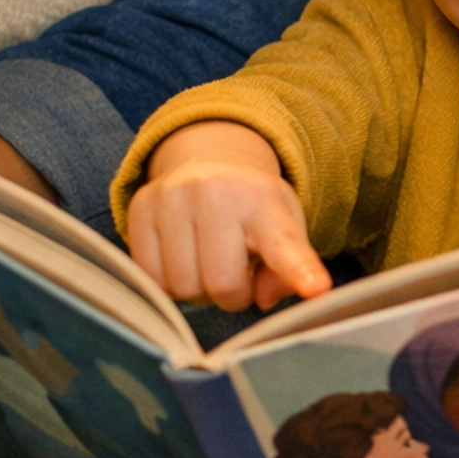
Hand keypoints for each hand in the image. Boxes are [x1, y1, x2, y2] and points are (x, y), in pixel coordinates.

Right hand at [127, 123, 330, 312]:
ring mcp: (174, 197)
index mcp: (265, 201)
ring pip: (183, 288)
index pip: (283, 244)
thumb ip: (289, 268)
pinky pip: (151, 280)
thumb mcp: (285, 228)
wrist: (210, 159)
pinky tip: (182, 259)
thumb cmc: (253, 207)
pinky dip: (169, 284)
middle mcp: (216, 192)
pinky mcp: (141, 207)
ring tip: (208, 261)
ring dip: (198, 291)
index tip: (317, 288)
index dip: (299, 270)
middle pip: (222, 286)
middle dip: (232, 295)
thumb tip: (264, 298)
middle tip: (236, 272)